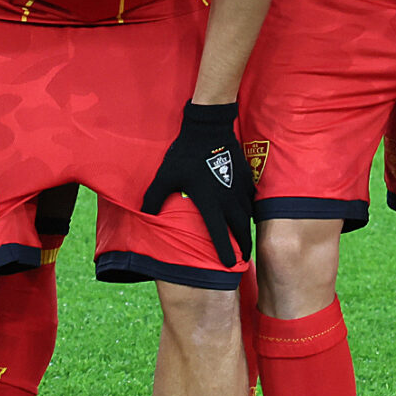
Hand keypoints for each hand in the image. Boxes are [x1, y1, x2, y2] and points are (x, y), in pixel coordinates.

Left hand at [139, 101, 252, 268]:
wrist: (209, 129)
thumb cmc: (185, 154)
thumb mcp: (165, 177)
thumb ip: (154, 198)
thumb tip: (144, 215)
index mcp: (210, 203)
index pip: (220, 235)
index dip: (224, 252)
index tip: (229, 266)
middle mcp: (229, 200)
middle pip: (242, 230)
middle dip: (243, 247)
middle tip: (242, 259)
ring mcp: (240, 189)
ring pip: (249, 216)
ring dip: (247, 230)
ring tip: (245, 240)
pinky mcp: (246, 178)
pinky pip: (252, 200)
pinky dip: (251, 211)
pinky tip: (248, 214)